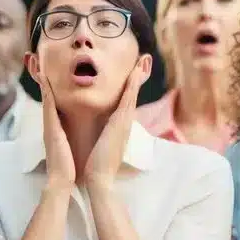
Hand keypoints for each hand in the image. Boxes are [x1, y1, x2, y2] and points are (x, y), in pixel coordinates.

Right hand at [39, 67, 75, 190]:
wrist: (63, 181)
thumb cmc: (70, 169)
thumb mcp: (71, 150)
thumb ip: (72, 141)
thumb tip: (82, 135)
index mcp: (58, 130)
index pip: (57, 106)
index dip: (54, 92)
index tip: (54, 77)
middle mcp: (52, 125)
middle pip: (48, 99)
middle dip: (45, 83)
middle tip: (41, 66)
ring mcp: (49, 126)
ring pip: (47, 99)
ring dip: (43, 83)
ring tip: (41, 66)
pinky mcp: (50, 128)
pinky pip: (48, 105)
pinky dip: (46, 92)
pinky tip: (44, 78)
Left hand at [83, 56, 148, 188]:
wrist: (98, 179)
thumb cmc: (95, 165)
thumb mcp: (100, 146)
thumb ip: (101, 137)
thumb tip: (99, 133)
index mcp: (117, 127)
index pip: (125, 104)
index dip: (129, 89)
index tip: (132, 74)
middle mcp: (124, 123)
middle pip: (132, 96)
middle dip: (137, 79)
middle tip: (144, 61)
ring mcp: (124, 123)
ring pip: (132, 95)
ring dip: (137, 78)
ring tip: (142, 61)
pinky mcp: (121, 124)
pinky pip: (128, 100)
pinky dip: (132, 86)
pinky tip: (135, 73)